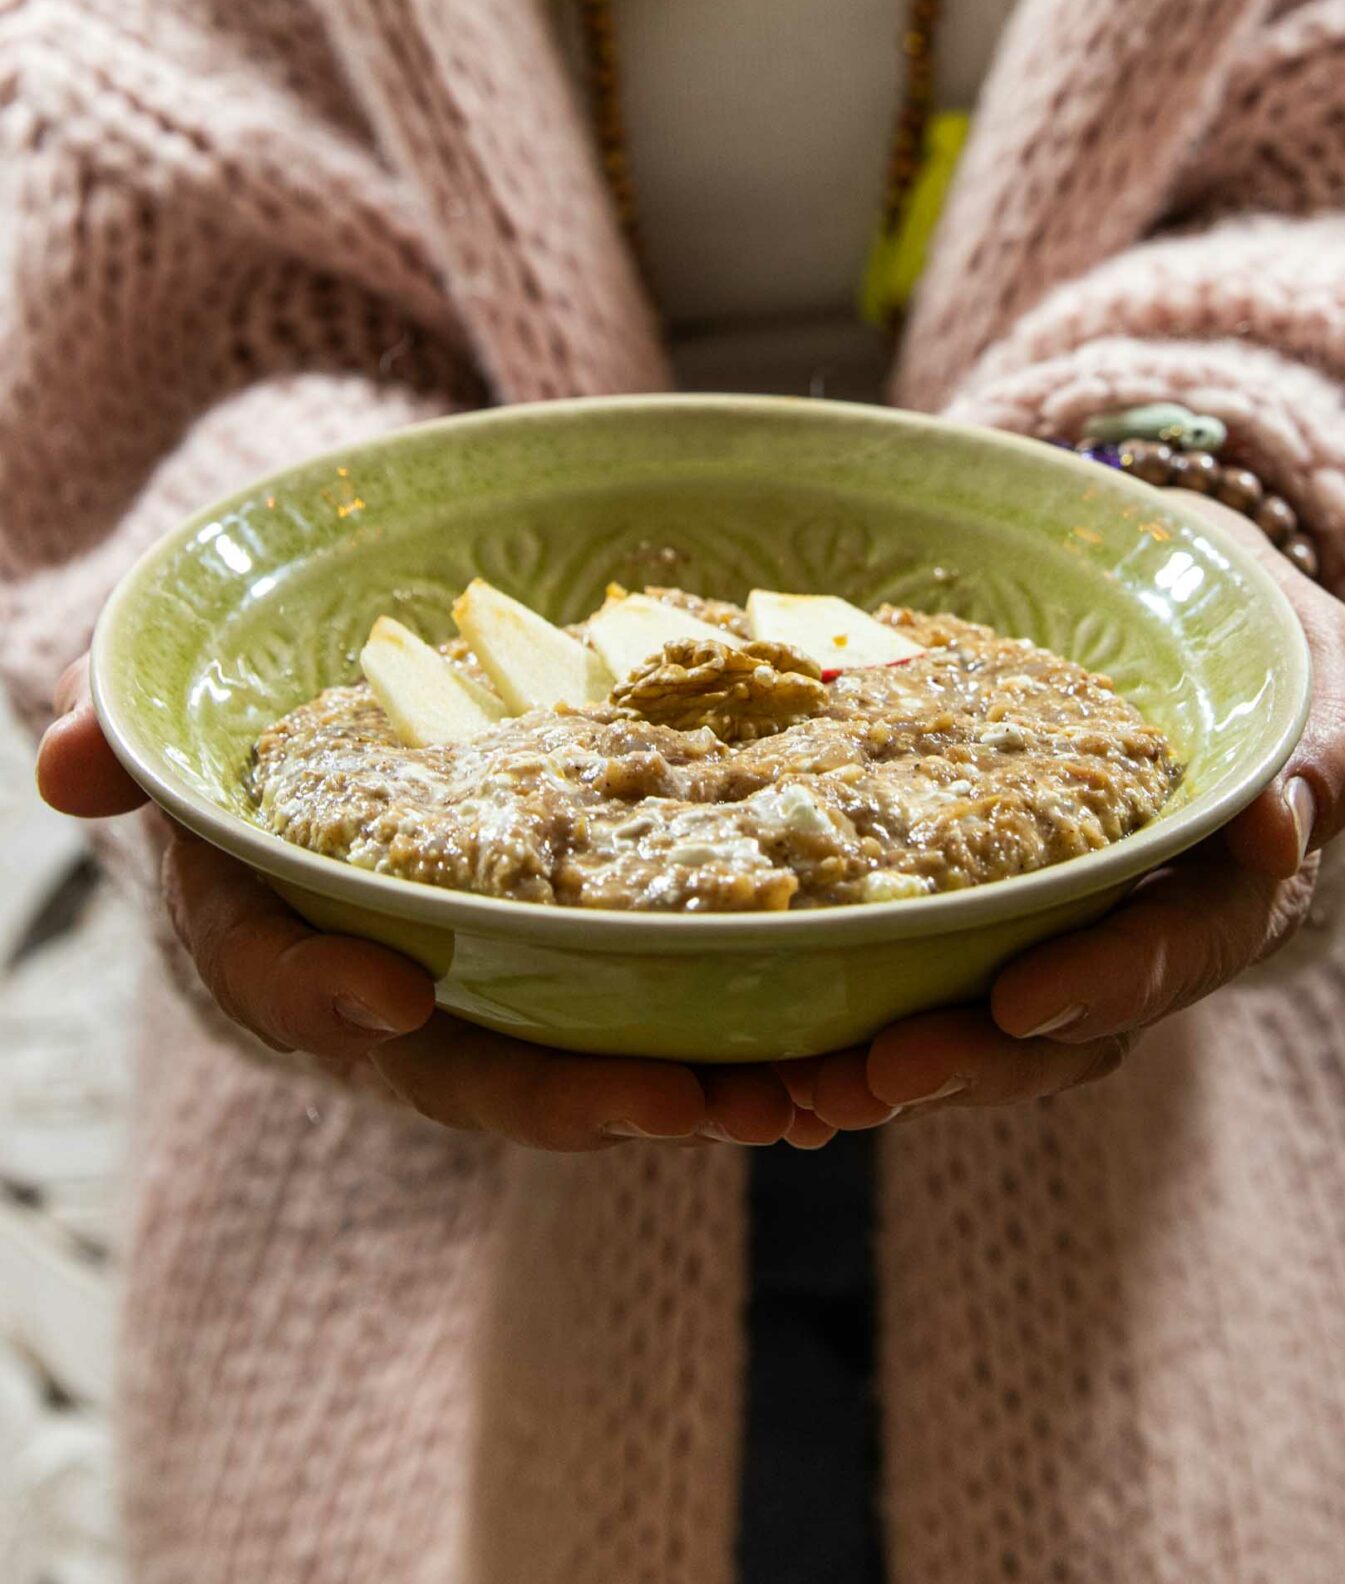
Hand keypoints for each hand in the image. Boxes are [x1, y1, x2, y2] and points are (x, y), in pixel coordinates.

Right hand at [39, 658, 832, 1152]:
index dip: (327, 991)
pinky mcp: (550, 980)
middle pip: (455, 1070)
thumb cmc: (235, 712)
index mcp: (264, 927)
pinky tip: (815, 1065)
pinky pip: (624, 1034)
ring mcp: (466, 999)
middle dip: (562, 1098)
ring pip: (561, 1076)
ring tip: (787, 1103)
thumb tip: (65, 765)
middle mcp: (367, 989)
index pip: (278, 974)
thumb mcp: (161, 695)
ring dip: (671, 1100)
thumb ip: (116, 718)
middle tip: (674, 1104)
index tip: (397, 993)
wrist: (313, 733)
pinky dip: (710, 1058)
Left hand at [781, 505, 1344, 1130]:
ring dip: (900, 1072)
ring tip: (802, 1093)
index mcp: (1229, 885)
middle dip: (975, 1063)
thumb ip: (1318, 741)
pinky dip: (855, 1029)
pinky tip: (770, 1065)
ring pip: (989, 1037)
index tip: (1021, 1001)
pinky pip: (926, 989)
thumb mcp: (1306, 661)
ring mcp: (1059, 936)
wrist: (1174, 607)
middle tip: (876, 1075)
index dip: (1105, 982)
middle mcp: (1144, 936)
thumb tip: (1286, 827)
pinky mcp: (980, 916)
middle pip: (1068, 1033)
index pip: (1177, 951)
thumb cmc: (1248, 628)